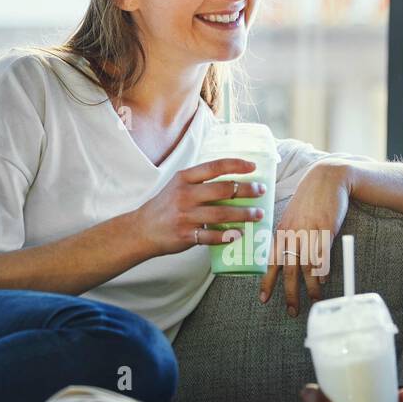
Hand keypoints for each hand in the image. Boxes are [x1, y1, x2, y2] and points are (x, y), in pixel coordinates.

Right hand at [132, 157, 265, 256]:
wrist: (142, 229)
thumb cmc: (165, 206)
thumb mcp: (177, 185)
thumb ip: (200, 181)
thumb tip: (232, 179)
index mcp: (184, 178)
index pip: (215, 167)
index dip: (236, 165)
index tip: (253, 166)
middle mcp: (185, 194)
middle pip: (223, 190)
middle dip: (246, 190)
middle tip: (261, 191)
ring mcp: (185, 216)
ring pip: (222, 214)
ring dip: (244, 214)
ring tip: (258, 214)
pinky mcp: (186, 235)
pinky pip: (211, 236)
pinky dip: (227, 236)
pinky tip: (240, 234)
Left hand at [260, 160, 351, 315]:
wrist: (327, 178)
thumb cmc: (309, 198)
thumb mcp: (291, 215)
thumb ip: (288, 234)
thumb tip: (286, 255)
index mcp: (281, 231)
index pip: (271, 261)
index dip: (267, 281)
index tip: (263, 299)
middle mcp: (293, 233)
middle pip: (288, 269)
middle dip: (289, 293)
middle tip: (292, 311)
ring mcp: (309, 231)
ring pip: (307, 266)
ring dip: (311, 287)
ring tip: (314, 300)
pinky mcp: (326, 228)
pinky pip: (323, 254)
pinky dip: (322, 269)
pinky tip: (323, 280)